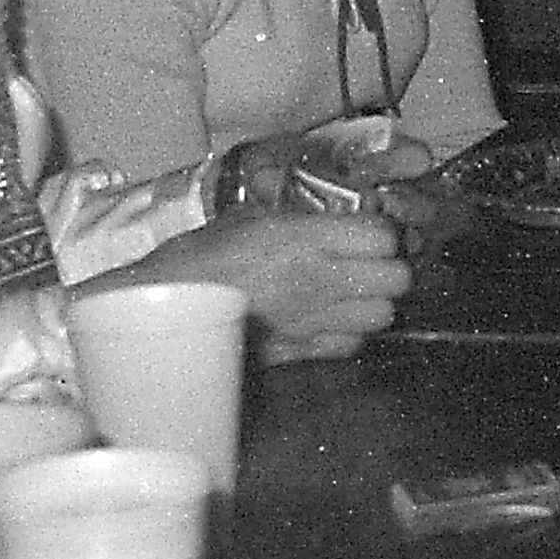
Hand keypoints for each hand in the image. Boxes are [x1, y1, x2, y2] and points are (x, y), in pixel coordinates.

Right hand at [87, 204, 412, 343]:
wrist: (162, 309)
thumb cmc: (197, 257)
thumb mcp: (246, 218)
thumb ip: (291, 215)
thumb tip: (316, 207)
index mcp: (306, 239)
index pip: (383, 236)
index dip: (382, 233)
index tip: (368, 231)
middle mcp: (320, 280)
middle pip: (397, 279)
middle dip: (390, 269)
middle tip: (368, 262)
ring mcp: (314, 320)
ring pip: (383, 315)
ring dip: (374, 302)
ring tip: (353, 292)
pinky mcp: (301, 351)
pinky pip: (352, 344)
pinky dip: (349, 333)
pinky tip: (330, 320)